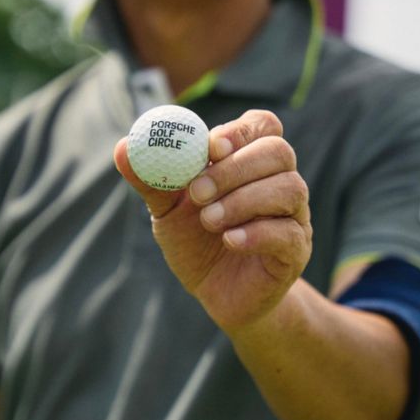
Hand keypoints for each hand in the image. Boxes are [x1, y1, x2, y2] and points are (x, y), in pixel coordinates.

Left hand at [114, 109, 311, 331]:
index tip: (210, 147)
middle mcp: (279, 180)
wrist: (215, 294)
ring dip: (243, 201)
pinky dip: (256, 233)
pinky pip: (288, 233)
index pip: (262, 125)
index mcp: (250, 160)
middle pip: (278, 152)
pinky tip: (229, 241)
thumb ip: (150, 178)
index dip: (239, 131)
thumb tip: (123, 146)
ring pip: (289, 188)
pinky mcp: (296, 250)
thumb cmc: (195, 240)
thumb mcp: (167, 209)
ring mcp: (294, 215)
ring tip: (208, 221)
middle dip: (235, 169)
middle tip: (198, 191)